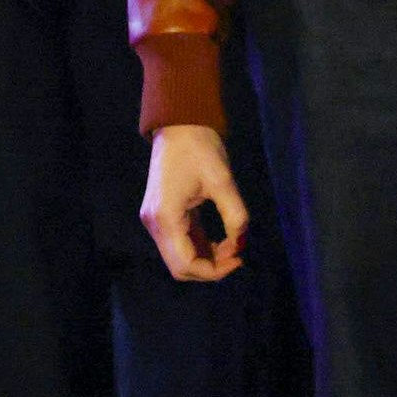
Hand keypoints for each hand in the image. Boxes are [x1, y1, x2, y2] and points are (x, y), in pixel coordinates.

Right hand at [142, 124, 249, 282]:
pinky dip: (200, 247)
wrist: (179, 125)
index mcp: (165, 218)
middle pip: (180, 266)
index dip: (214, 271)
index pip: (186, 264)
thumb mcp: (223, 182)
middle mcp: (155, 224)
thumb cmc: (200, 148)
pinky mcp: (162, 215)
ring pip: (179, 257)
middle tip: (236, 252)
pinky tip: (221, 240)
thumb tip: (241, 243)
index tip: (239, 258)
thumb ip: (235, 215)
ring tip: (232, 244)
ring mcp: (155, 220)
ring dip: (206, 258)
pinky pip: (180, 243)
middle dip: (211, 268)